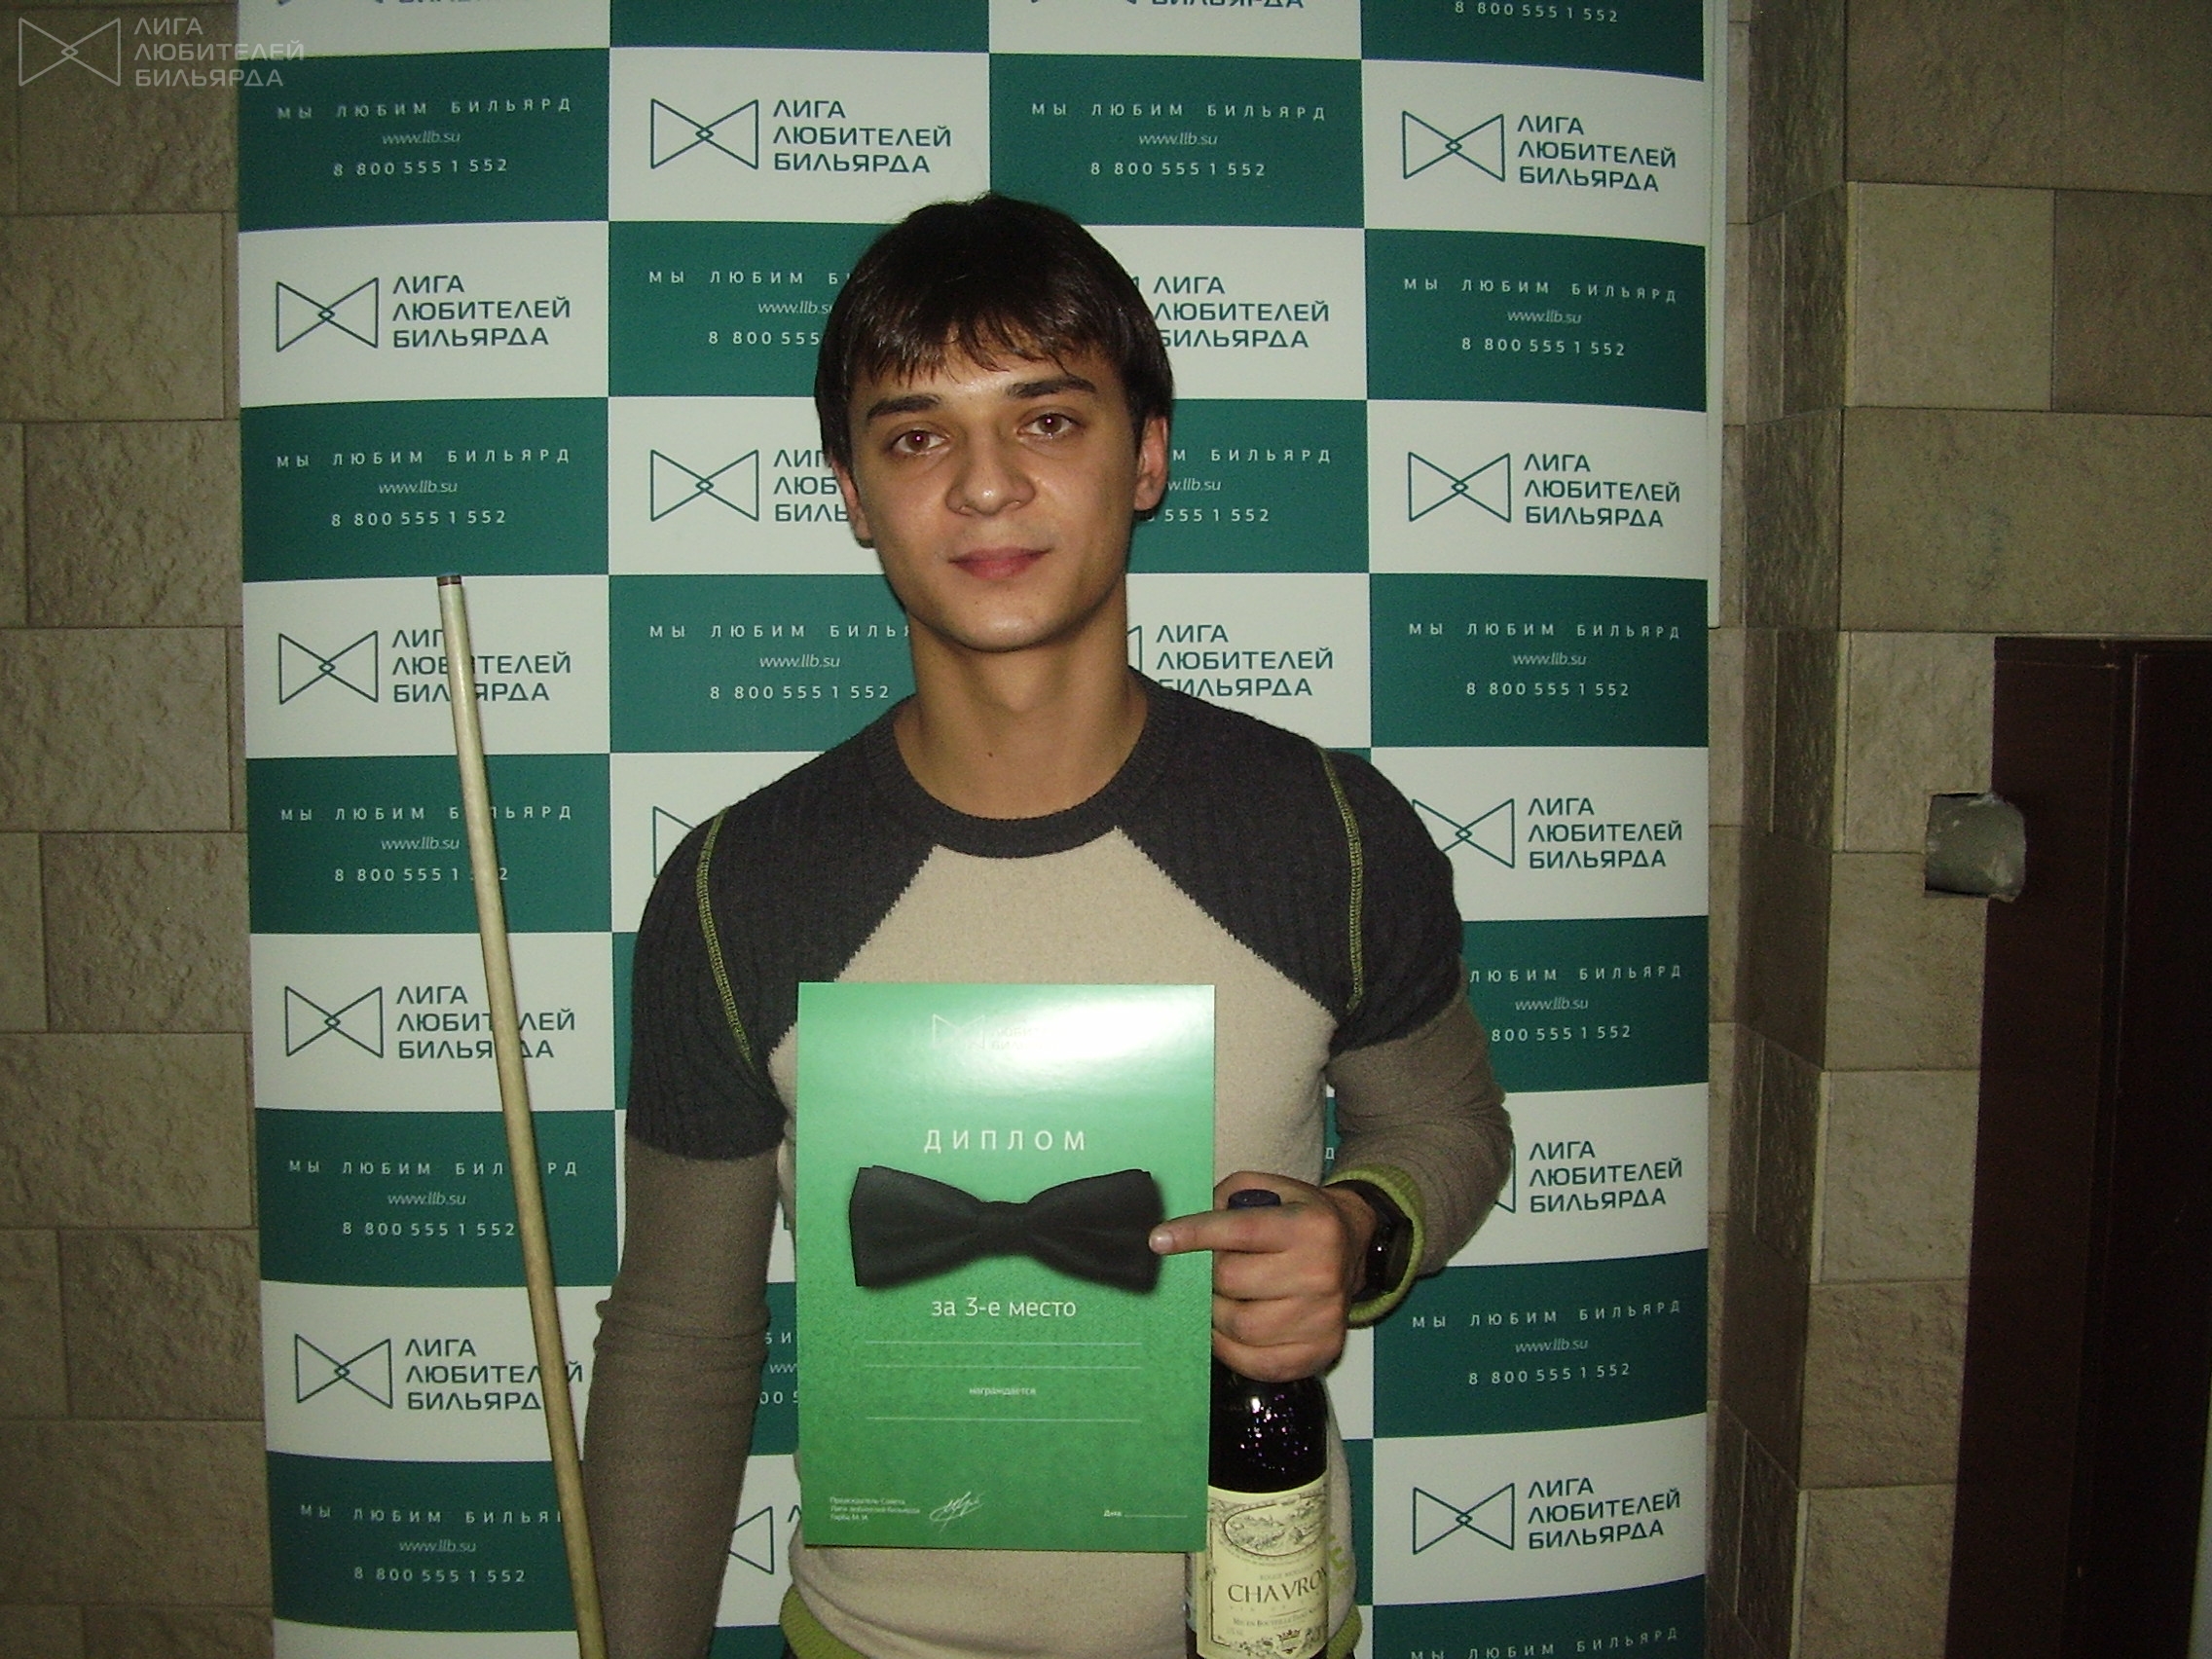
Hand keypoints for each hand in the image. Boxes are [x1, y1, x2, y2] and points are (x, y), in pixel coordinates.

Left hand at [1148, 1171, 1376, 1381]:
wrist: (1354, 1246)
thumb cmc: (1301, 1218)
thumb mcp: (1272, 1188)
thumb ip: (1227, 1197)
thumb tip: (1184, 1227)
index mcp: (1309, 1226)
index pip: (1240, 1230)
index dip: (1194, 1234)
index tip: (1159, 1240)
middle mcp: (1321, 1272)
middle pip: (1232, 1281)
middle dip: (1207, 1275)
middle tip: (1208, 1271)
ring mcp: (1324, 1317)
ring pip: (1240, 1326)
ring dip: (1215, 1313)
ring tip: (1219, 1298)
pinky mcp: (1322, 1351)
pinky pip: (1257, 1362)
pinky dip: (1230, 1348)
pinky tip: (1227, 1329)